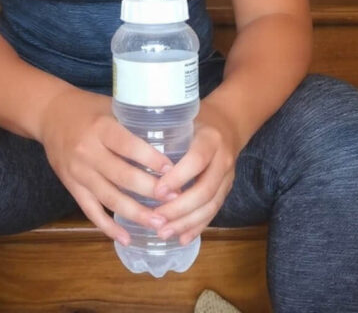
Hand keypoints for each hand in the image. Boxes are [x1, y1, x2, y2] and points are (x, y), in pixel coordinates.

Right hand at [37, 87, 176, 244]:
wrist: (49, 113)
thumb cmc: (87, 108)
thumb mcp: (110, 106)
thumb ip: (134, 122)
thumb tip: (172, 135)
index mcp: (101, 127)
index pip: (128, 146)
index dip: (150, 159)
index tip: (173, 171)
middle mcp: (88, 151)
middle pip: (122, 176)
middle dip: (150, 190)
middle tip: (175, 201)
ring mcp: (78, 172)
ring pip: (109, 198)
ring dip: (135, 214)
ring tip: (159, 224)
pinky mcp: (71, 186)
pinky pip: (91, 210)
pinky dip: (108, 227)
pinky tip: (127, 237)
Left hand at [149, 99, 240, 244]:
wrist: (229, 123)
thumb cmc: (197, 119)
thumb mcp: (183, 118)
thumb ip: (164, 132)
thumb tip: (128, 149)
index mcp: (211, 139)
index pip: (197, 160)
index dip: (178, 177)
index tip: (156, 191)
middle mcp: (223, 159)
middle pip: (205, 190)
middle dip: (180, 209)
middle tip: (156, 220)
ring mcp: (228, 177)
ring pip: (211, 206)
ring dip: (187, 223)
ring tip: (163, 233)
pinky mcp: (227, 190)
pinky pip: (214, 212)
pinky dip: (198, 227)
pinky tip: (182, 238)